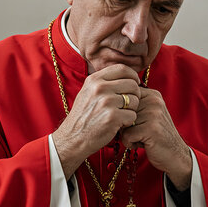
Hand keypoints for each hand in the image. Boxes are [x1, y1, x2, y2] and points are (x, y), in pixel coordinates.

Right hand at [52, 64, 140, 178]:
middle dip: (134, 95)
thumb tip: (127, 75)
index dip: (133, 76)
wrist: (73, 138)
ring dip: (131, 110)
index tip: (134, 85)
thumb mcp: (88, 92)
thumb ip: (105, 82)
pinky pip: (132, 115)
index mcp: (94, 79)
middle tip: (128, 105)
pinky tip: (118, 124)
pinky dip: (128, 121)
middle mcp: (100, 88)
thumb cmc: (84, 116)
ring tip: (120, 115)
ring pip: (134, 100)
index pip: (122, 69)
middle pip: (132, 84)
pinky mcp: (112, 117)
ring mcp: (106, 102)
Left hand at [120, 88, 192, 190]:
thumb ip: (133, 106)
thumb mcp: (147, 115)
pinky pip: (127, 135)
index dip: (124, 113)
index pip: (124, 98)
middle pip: (122, 111)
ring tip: (142, 138)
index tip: (136, 122)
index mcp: (152, 94)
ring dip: (128, 135)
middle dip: (125, 125)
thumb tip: (107, 101)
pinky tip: (143, 144)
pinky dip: (131, 143)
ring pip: (123, 123)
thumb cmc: (155, 136)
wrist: (175, 155)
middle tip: (140, 132)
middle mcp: (153, 100)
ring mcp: (154, 113)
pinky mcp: (152, 128)